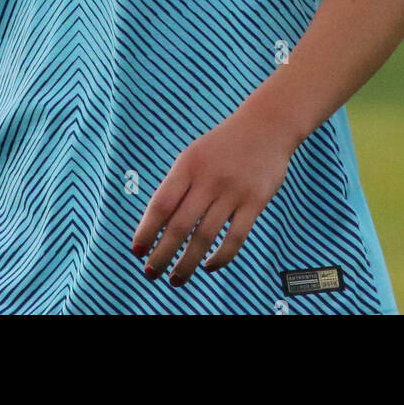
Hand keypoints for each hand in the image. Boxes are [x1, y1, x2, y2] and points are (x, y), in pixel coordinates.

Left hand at [131, 105, 295, 286]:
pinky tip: (208, 266)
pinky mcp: (256, 201)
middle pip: (180, 225)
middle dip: (162, 254)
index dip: (147, 230)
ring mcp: (233, 190)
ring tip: (176, 278)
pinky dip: (220, 257)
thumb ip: (178, 186)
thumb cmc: (223, 146)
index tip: (137, 251)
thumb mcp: (194, 155)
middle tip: (151, 273)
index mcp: (188, 164)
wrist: (266, 126)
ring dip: (187, 263)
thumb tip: (157, 228)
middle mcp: (209, 178)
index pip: (161, 204)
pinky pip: (235, 238)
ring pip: (205, 237)